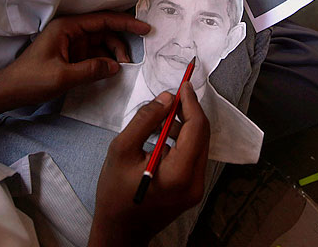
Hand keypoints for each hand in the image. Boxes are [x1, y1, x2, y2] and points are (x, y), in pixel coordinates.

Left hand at [0, 12, 150, 105]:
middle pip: (103, 31)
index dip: (126, 23)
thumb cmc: (30, 80)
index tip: (145, 29)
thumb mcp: (62, 77)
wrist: (8, 92)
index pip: (102, 20)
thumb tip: (115, 66)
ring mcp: (70, 43)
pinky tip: (110, 71)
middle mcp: (70, 31)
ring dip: (112, 54)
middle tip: (130, 60)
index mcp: (66, 27)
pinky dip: (104, 61)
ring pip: (100, 43)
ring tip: (120, 69)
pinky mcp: (70, 56)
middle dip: (120, 43)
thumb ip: (91, 70)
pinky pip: (93, 54)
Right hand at [90, 84, 209, 246]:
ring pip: (199, 145)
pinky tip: (162, 138)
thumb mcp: (121, 150)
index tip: (184, 85)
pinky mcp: (192, 190)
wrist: (119, 231)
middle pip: (202, 135)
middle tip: (172, 97)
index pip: (197, 128)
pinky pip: (193, 157)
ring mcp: (196, 189)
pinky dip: (182, 142)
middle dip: (189, 112)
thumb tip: (167, 99)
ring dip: (184, 126)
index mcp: (179, 174)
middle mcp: (195, 183)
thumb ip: (145, 120)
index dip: (191, 103)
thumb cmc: (115, 193)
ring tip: (160, 119)